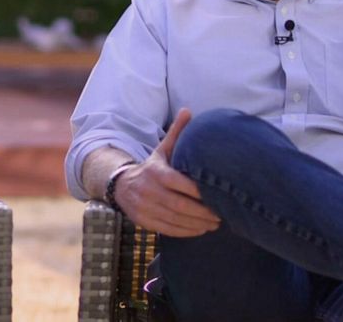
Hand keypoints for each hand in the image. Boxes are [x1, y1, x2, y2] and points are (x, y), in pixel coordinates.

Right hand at [114, 108, 220, 237]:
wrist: (121, 185)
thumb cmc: (150, 167)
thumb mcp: (161, 150)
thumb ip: (176, 133)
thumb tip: (188, 111)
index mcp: (156, 172)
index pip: (181, 184)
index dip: (200, 192)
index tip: (217, 196)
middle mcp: (149, 191)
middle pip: (180, 206)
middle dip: (203, 213)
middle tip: (221, 215)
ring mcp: (145, 208)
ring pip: (176, 220)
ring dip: (198, 224)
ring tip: (215, 224)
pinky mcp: (144, 221)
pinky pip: (168, 229)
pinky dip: (187, 231)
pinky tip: (200, 230)